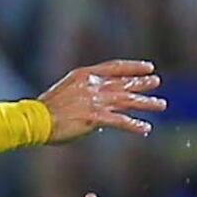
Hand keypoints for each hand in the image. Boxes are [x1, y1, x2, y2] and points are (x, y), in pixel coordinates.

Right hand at [38, 60, 165, 142]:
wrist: (36, 119)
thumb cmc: (46, 109)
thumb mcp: (66, 93)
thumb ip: (85, 95)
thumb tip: (102, 109)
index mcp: (84, 75)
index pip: (114, 67)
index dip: (132, 67)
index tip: (148, 67)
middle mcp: (93, 85)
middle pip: (124, 82)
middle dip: (141, 82)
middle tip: (156, 82)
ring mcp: (95, 101)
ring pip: (127, 100)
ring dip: (146, 102)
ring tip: (161, 104)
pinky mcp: (95, 118)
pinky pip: (120, 121)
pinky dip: (134, 125)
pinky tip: (146, 128)